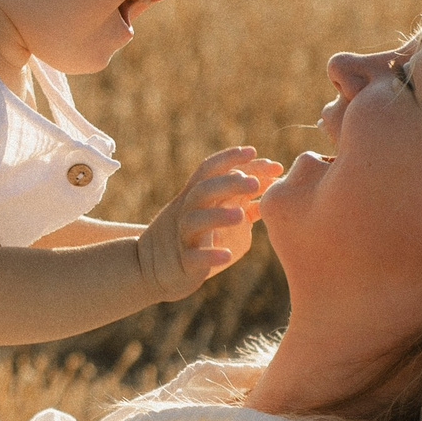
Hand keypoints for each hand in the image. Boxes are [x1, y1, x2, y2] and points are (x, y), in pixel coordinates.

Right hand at [135, 146, 281, 301]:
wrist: (151, 268)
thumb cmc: (192, 238)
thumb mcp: (213, 214)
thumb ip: (237, 199)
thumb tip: (270, 182)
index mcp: (194, 197)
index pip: (208, 170)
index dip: (228, 158)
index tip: (252, 151)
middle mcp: (186, 212)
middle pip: (203, 190)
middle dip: (228, 183)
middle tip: (255, 182)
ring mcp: (183, 237)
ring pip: (195, 220)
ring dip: (217, 215)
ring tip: (241, 216)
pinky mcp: (183, 262)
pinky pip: (194, 257)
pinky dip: (209, 255)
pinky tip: (227, 255)